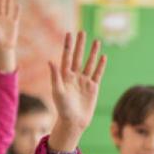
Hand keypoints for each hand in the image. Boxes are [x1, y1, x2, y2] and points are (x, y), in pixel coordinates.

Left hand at [47, 31, 106, 153]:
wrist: (74, 121)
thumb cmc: (62, 108)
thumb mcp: (57, 91)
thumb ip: (55, 76)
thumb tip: (50, 60)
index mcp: (64, 76)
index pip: (66, 57)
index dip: (68, 45)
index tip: (69, 33)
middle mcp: (74, 76)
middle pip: (78, 57)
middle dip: (80, 45)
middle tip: (82, 32)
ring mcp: (84, 81)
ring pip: (89, 63)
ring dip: (92, 52)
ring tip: (96, 41)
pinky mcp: (93, 88)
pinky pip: (97, 74)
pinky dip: (100, 66)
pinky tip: (103, 57)